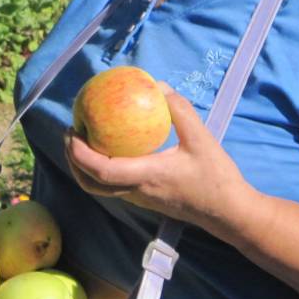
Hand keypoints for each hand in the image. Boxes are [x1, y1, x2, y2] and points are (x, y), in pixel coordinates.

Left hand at [63, 83, 252, 233]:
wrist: (228, 212)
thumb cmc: (216, 177)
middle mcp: (138, 191)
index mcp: (147, 177)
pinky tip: (110, 146)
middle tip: (71, 132)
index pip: (103, 171)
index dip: (81, 154)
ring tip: (84, 138)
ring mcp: (140, 198)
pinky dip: (101, 168)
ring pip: (100, 188)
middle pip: (91, 184)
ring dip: (84, 166)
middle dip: (73, 160)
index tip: (72, 132)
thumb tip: (158, 86)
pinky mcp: (145, 199)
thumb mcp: (202, 138)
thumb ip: (180, 110)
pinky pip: (114, 185)